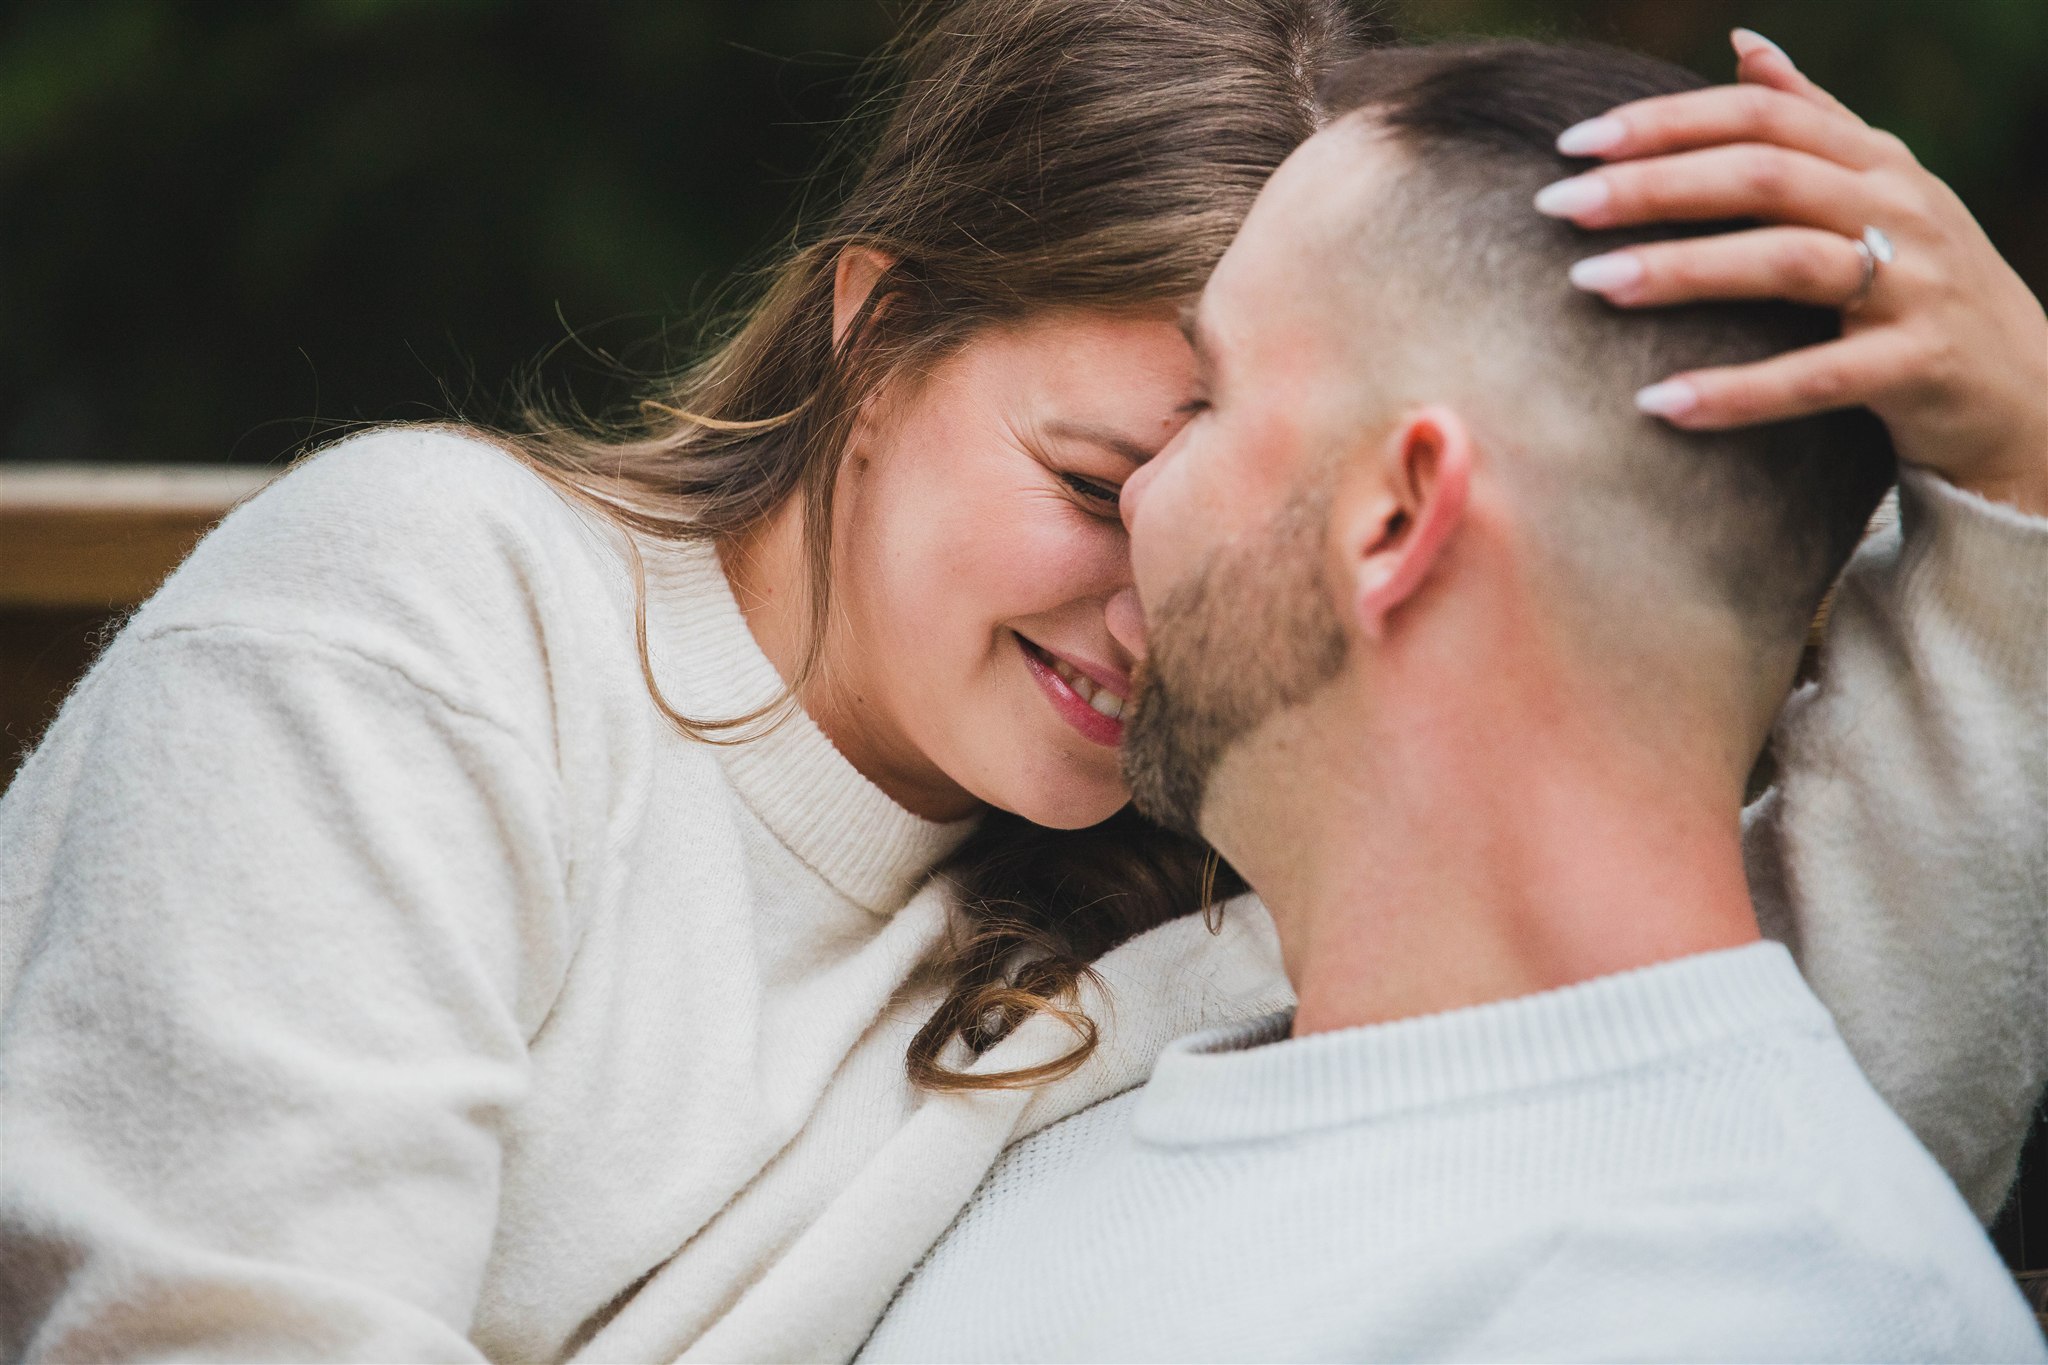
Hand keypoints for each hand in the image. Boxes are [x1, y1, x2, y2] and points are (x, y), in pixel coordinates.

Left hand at [1534, 29, 2047, 516]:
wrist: (2022, 388)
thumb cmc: (1921, 283)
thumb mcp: (1877, 189)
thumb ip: (1812, 119)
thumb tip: (1744, 45)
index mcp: (1874, 161)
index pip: (1760, 118)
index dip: (1666, 123)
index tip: (1573, 144)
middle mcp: (1898, 208)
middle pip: (1763, 176)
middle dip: (1652, 187)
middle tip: (1556, 206)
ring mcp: (1915, 285)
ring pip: (1787, 262)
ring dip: (1681, 270)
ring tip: (1590, 284)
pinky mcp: (1918, 365)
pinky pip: (1817, 377)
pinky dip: (1737, 390)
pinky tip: (1658, 404)